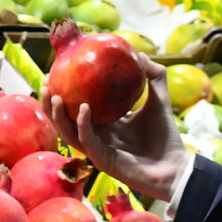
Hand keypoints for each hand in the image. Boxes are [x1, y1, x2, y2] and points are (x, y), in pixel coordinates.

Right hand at [47, 54, 189, 201]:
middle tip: (45, 85)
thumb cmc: (166, 138)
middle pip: (63, 122)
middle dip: (49, 105)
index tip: (55, 75)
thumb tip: (142, 54)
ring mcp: (97, 150)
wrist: (176, 167)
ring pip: (68, 133)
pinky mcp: (102, 160)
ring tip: (55, 96)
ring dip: (58, 115)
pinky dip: (82, 124)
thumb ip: (154, 78)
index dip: (62, 94)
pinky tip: (83, 108)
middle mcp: (97, 137)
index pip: (75, 108)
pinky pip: (87, 140)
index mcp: (104, 125)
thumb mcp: (159, 101)